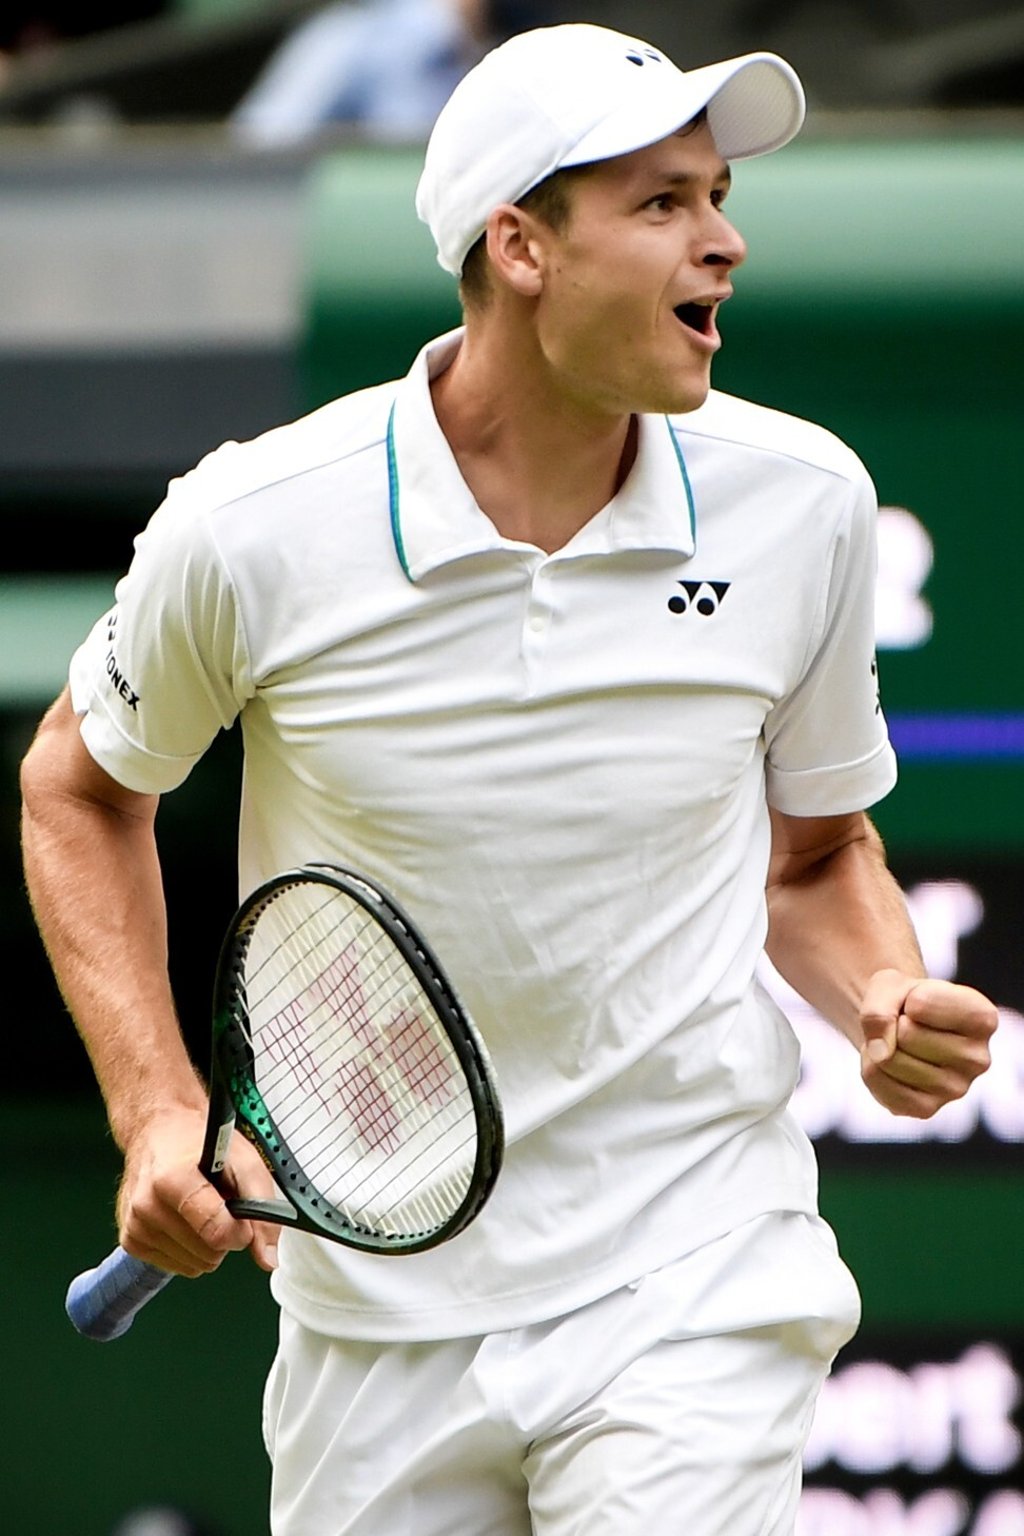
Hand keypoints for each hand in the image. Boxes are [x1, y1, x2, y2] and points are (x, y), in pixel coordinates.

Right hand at [116, 1106, 280, 1276]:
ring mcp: (135, 1226)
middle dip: (224, 1234)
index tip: (242, 1217)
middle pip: (208, 1254)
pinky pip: (178, 1267)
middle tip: (218, 1202)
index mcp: (172, 1180)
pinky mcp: (130, 1241)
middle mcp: (146, 1205)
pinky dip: (189, 1248)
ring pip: (195, 1266)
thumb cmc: (198, 1143)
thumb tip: (269, 1258)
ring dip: (206, 1242)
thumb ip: (263, 1207)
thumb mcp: (244, 1160)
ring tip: (199, 1207)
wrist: (159, 1130)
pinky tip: (184, 1219)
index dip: (240, 1231)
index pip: (216, 1232)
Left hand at [859, 969, 997, 1118]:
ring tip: (899, 1042)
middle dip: (893, 1024)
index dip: (907, 997)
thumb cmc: (905, 1000)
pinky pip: (877, 1082)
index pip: (920, 1004)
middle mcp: (978, 1059)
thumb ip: (880, 1007)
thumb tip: (881, 1054)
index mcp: (983, 1019)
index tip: (919, 1002)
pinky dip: (870, 1066)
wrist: (901, 1025)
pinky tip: (891, 1062)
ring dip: (879, 1046)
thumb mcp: (891, 984)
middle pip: (906, 1035)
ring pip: (889, 1059)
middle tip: (907, 1025)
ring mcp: (955, 1089)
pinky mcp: (926, 1109)